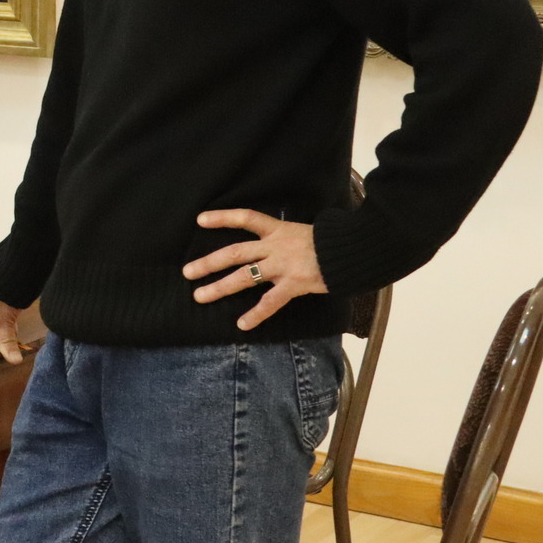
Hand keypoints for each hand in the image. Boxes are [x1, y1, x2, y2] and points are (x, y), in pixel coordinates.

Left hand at [185, 209, 328, 330]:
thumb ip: (288, 238)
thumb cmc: (334, 242)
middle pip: (235, 253)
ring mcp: (283, 266)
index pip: (246, 218)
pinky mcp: (294, 285)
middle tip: (188, 272)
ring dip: (220, 287)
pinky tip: (241, 324)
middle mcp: (276, 246)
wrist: (355, 251)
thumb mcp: (307, 231)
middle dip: (209, 263)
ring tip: (200, 296)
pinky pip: (270, 302)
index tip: (200, 220)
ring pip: (244, 276)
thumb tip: (275, 245)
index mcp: (279, 230)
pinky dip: (256, 314)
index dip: (222, 218)